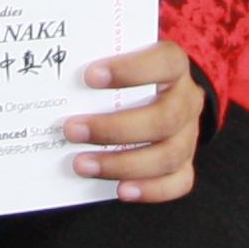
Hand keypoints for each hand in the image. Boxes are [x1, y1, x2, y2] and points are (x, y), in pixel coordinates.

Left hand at [60, 41, 205, 199]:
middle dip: (113, 129)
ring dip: (122, 164)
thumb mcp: (118, 57)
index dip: (130, 70)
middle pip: (163, 119)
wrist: (158, 92)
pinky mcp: (185, 163)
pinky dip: (150, 189)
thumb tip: (59, 69)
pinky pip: (178, 182)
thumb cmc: (128, 73)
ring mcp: (189, 135)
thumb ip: (98, 60)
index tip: (90, 76)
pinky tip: (121, 190)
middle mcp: (186, 100)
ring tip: (82, 164)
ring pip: (168, 156)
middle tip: (72, 130)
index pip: (164, 62)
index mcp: (173, 66)